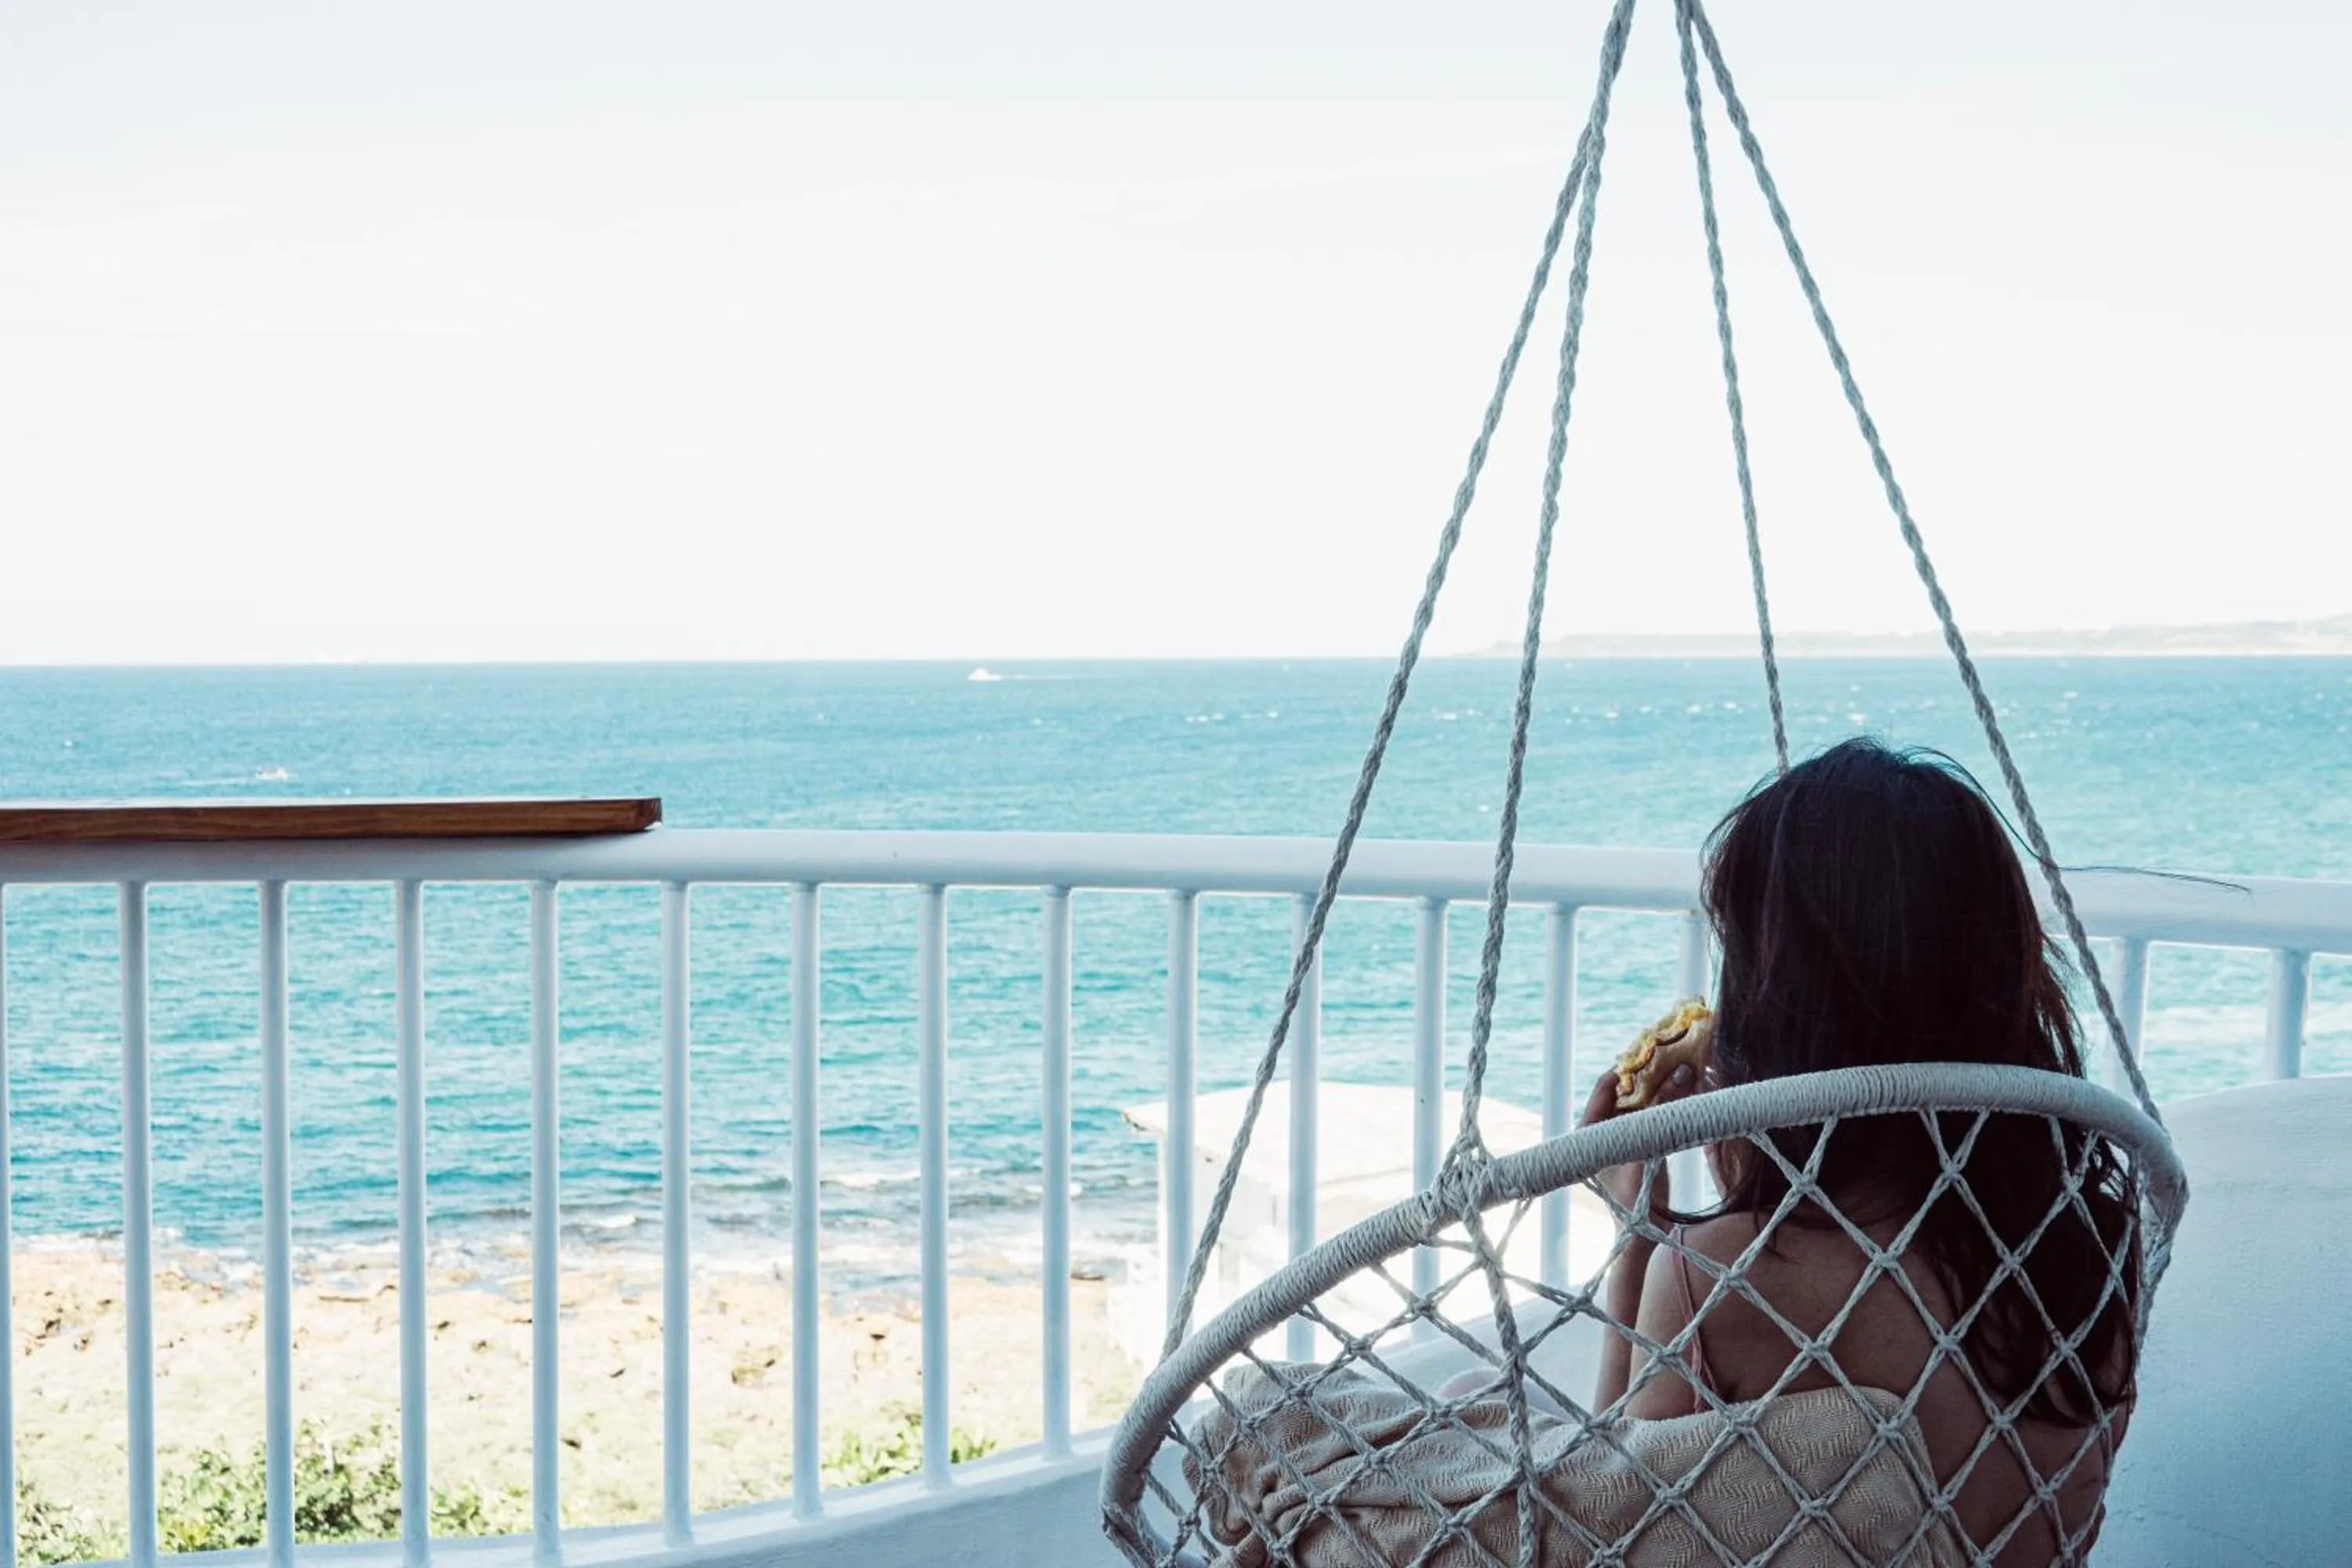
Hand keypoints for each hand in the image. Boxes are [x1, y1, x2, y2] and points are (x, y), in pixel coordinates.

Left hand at [1581, 1060, 1700, 1225]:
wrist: (1645, 1237)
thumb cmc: (1637, 1199)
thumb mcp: (1648, 1151)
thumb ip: (1664, 1112)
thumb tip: (1683, 1072)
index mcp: (1589, 1130)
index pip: (1606, 1087)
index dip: (1630, 1067)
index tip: (1655, 1052)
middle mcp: (1603, 1130)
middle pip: (1627, 1092)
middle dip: (1652, 1075)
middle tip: (1677, 1055)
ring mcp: (1622, 1138)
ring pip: (1644, 1103)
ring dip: (1664, 1088)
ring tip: (1687, 1069)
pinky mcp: (1641, 1146)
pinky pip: (1655, 1117)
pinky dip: (1670, 1105)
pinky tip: (1689, 1093)